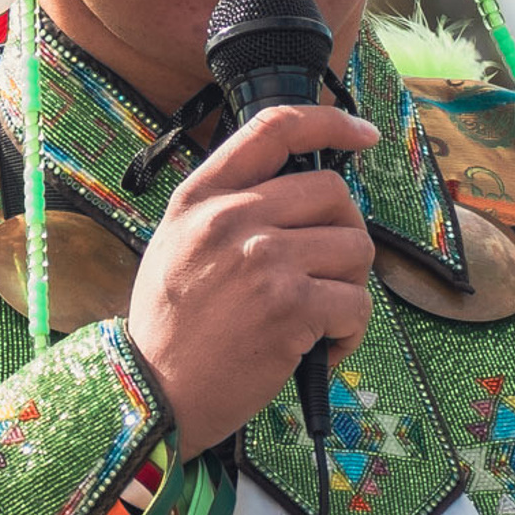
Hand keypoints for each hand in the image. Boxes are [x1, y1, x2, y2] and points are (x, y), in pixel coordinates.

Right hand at [127, 104, 381, 456]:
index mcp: (202, 196)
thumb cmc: (170, 327)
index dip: (329, 121)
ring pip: (355, 248)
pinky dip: (350, 331)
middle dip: (345, 233)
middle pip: (333, 193)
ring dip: (349, 286)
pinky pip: (356, 303)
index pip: (274, 128)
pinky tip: (322, 347)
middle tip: (328, 270)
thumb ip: (227, 209)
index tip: (362, 134)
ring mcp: (263, 260)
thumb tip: (300, 194)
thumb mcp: (177, 243)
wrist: (153, 392)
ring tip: (318, 317)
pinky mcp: (290, 307)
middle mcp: (231, 217)